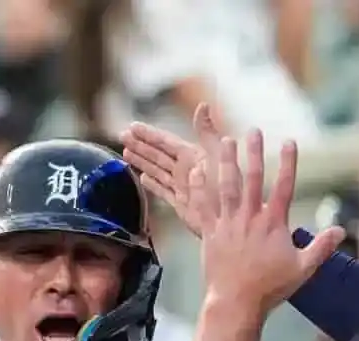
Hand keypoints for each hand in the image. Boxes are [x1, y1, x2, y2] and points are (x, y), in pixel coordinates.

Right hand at [120, 103, 221, 236]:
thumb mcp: (217, 154)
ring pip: (156, 170)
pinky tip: (142, 179)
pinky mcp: (181, 203)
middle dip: (140, 145)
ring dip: (141, 161)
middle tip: (121, 135)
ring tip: (125, 153)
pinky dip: (152, 185)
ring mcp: (182, 186)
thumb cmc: (230, 185)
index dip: (148, 134)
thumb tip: (202, 105)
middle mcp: (186, 169)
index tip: (132, 126)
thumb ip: (207, 132)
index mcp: (192, 156)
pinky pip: (163, 191)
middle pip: (157, 154)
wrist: (236, 216)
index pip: (165, 141)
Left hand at [202, 131, 343, 317]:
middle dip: (254, 153)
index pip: (284, 186)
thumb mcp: (302, 269)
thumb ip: (321, 247)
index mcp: (273, 225)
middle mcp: (250, 219)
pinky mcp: (209, 234)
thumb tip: (342, 229)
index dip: (288, 162)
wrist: (236, 303)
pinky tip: (196, 171)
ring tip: (225, 141)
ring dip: (226, 162)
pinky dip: (199, 188)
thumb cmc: (270, 289)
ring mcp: (228, 225)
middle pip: (253, 179)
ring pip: (226, 187)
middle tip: (253, 130)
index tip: (289, 141)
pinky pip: (202, 206)